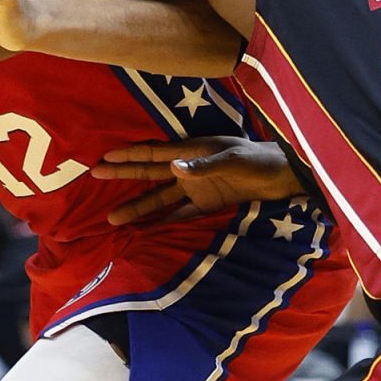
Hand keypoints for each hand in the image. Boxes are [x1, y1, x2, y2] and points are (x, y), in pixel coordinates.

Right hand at [95, 136, 305, 224]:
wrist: (287, 175)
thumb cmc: (262, 160)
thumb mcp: (235, 160)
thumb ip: (204, 165)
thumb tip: (173, 166)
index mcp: (194, 150)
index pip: (154, 153)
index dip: (129, 156)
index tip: (104, 158)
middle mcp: (190, 168)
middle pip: (150, 173)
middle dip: (123, 176)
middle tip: (94, 175)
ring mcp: (198, 187)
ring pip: (160, 198)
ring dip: (138, 207)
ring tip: (113, 218)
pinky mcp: (208, 203)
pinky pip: (180, 214)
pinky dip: (163, 221)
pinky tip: (146, 230)